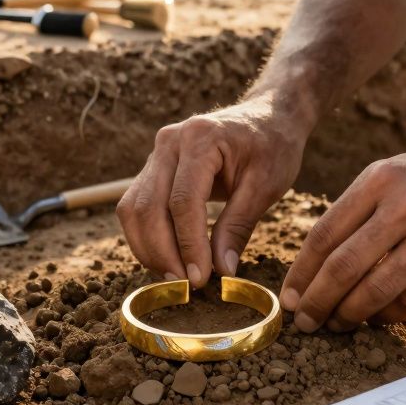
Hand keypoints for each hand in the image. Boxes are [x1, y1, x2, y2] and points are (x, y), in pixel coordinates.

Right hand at [117, 93, 311, 287]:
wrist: (267, 118)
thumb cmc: (272, 148)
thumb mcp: (266, 186)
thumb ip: (238, 227)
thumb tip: (221, 271)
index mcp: (200, 138)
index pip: (182, 201)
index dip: (188, 245)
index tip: (201, 278)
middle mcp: (169, 142)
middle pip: (148, 207)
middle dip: (162, 252)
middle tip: (185, 286)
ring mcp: (156, 153)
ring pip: (133, 209)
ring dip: (148, 248)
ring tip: (175, 278)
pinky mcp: (153, 168)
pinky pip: (136, 206)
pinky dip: (146, 237)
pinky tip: (168, 259)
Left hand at [280, 137, 405, 331]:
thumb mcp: (395, 173)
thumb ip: (358, 210)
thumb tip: (315, 265)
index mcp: (380, 179)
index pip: (325, 234)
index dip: (302, 272)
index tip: (290, 298)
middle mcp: (405, 204)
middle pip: (344, 266)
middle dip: (319, 301)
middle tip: (306, 322)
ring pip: (377, 289)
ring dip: (350, 315)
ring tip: (338, 325)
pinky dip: (389, 315)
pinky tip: (378, 319)